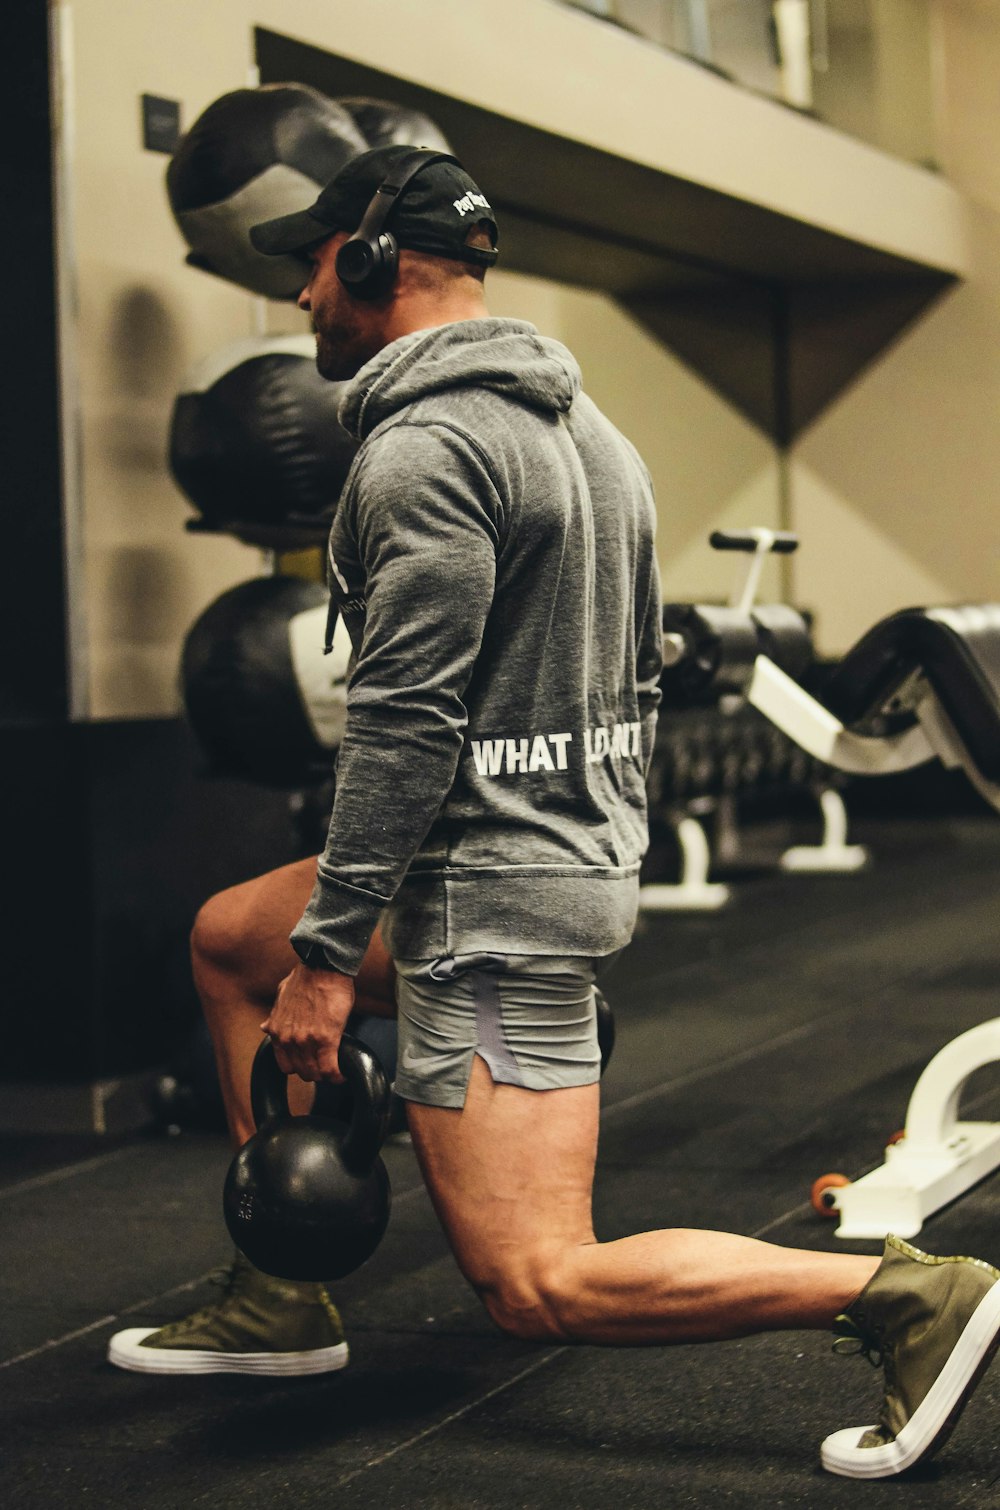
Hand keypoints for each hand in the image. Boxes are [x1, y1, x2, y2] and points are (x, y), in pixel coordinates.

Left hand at [260, 962, 355, 1081]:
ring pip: (316, 1073)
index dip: (299, 1066)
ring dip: (326, 1074)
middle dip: (314, 1072)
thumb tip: (265, 1027)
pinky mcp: (326, 1040)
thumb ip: (275, 1017)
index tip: (309, 1064)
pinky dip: (337, 1075)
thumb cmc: (306, 978)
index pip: (285, 1065)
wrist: (322, 967)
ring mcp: (307, 1041)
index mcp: (277, 1031)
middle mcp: (289, 1040)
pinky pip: (331, 1069)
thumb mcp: (282, 997)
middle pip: (302, 1072)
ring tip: (335, 1070)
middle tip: (325, 1067)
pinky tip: (342, 1074)